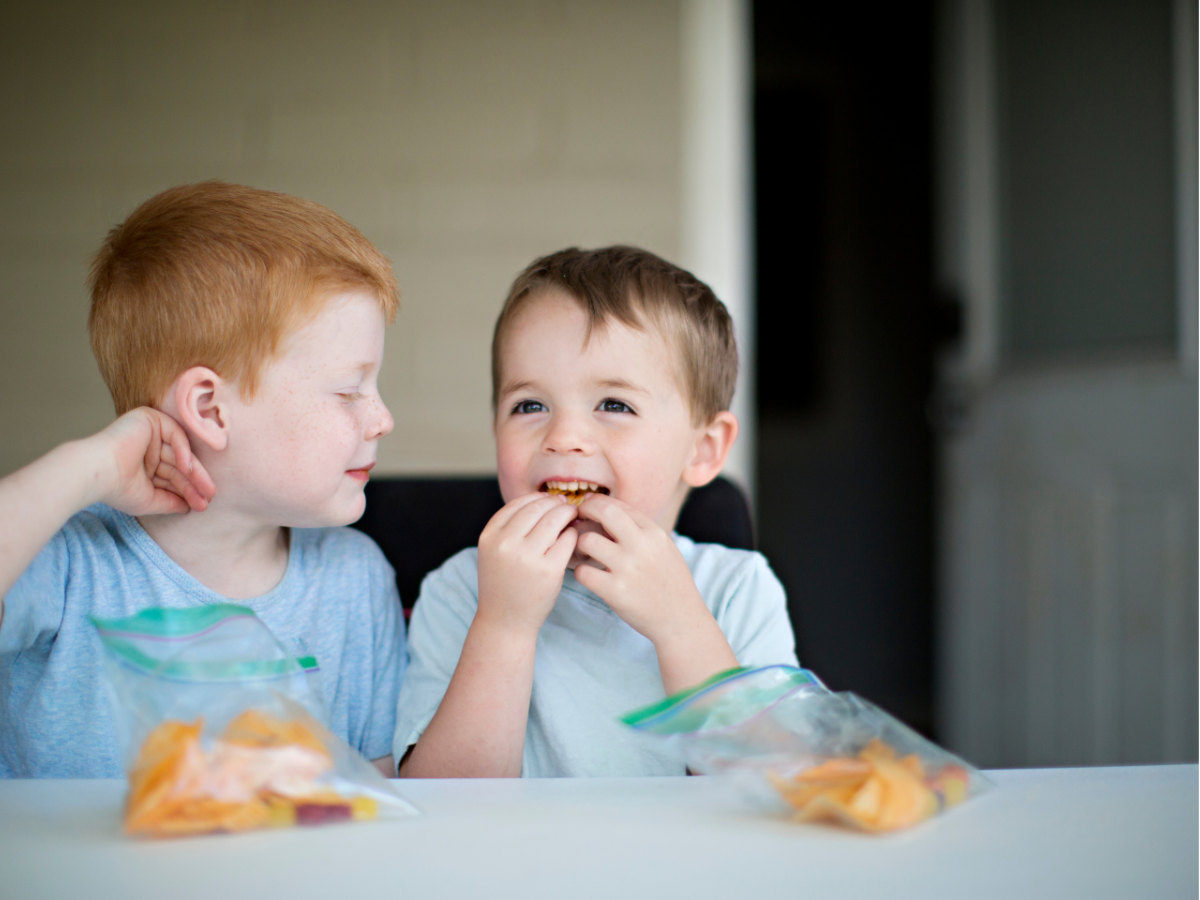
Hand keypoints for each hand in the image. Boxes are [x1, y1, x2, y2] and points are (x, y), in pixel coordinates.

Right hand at [92, 407, 215, 515]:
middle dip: (196, 482)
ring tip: (207, 490)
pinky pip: (175, 433)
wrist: (97, 472)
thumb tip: (189, 507)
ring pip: (180, 452)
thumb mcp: (150, 499)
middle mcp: (148, 448)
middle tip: (210, 497)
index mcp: (144, 465)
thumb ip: (170, 502)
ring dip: (195, 471)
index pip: (173, 476)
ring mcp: (149, 433)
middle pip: (178, 465)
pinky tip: (186, 468)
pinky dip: (183, 450)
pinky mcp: (149, 419)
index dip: (189, 491)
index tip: (202, 505)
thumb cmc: (117, 488)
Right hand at [476, 492, 578, 635]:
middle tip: (566, 506)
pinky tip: (571, 538)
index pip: (518, 503)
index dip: (537, 498)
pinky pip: (567, 539)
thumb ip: (509, 527)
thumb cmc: (503, 584)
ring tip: (572, 517)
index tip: (548, 500)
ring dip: (567, 513)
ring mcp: (528, 557)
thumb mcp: (493, 552)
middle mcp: (506, 544)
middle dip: (555, 503)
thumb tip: (544, 500)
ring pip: (555, 519)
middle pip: (538, 507)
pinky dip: (572, 534)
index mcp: (490, 536)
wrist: (505, 621)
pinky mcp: (549, 570)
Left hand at [570, 494, 710, 642]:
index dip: (598, 504)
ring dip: (579, 545)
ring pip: (587, 540)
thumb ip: (641, 530)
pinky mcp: (616, 591)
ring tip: (582, 553)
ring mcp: (628, 568)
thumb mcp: (664, 548)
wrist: (680, 619)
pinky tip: (587, 575)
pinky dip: (580, 571)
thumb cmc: (670, 583)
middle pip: (604, 512)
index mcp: (654, 533)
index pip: (618, 505)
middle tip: (577, 520)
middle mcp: (641, 545)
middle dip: (585, 511)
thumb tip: (610, 513)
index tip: (589, 509)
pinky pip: (583, 572)